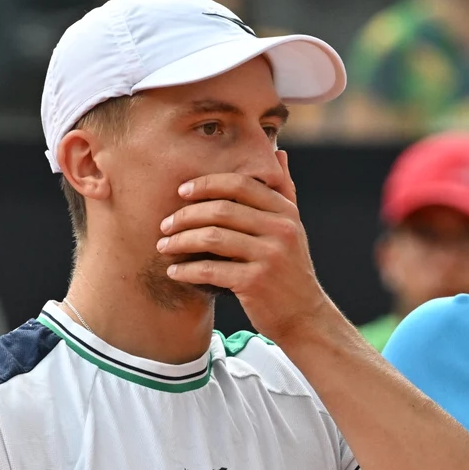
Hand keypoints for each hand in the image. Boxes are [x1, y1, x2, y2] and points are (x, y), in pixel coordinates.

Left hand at [156, 151, 331, 341]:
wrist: (304, 316)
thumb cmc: (290, 270)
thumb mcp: (294, 227)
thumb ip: (285, 191)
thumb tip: (279, 153)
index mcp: (286, 212)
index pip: (240, 185)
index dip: (206, 184)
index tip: (182, 192)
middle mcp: (281, 230)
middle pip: (222, 209)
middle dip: (186, 215)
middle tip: (165, 224)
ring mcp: (270, 256)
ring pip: (212, 238)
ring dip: (181, 241)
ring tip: (164, 246)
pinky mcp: (256, 282)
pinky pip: (211, 269)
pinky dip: (187, 270)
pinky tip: (174, 272)